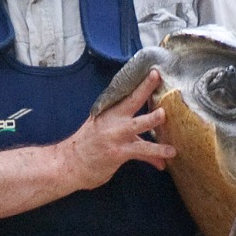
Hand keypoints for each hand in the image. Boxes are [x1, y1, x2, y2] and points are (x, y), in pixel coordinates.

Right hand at [61, 69, 175, 190]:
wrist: (68, 164)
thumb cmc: (88, 149)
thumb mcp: (108, 136)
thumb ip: (134, 141)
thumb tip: (155, 152)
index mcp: (109, 112)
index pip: (127, 94)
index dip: (141, 82)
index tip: (154, 70)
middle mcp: (112, 120)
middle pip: (131, 100)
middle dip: (144, 88)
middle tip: (157, 76)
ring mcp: (114, 136)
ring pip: (137, 125)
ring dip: (152, 120)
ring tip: (164, 115)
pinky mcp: (117, 152)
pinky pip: (140, 151)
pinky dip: (155, 155)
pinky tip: (166, 159)